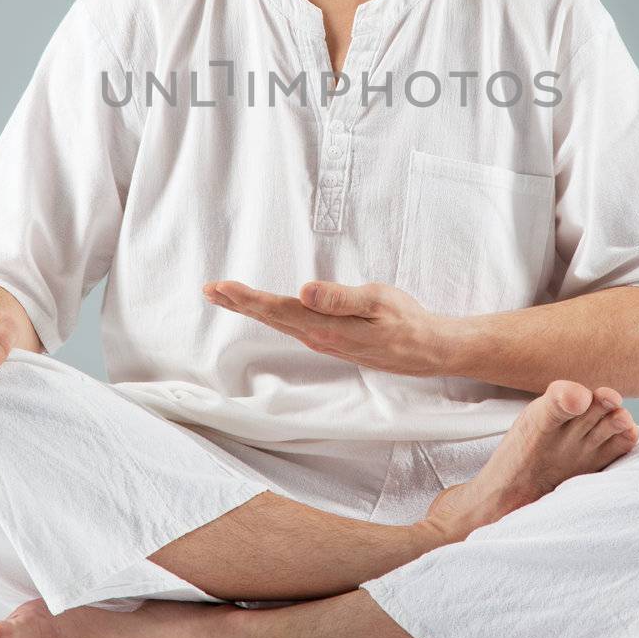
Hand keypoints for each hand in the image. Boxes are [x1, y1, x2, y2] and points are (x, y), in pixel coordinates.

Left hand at [202, 278, 451, 377]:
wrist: (428, 350)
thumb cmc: (406, 321)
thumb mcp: (377, 302)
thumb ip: (339, 298)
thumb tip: (303, 292)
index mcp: (325, 327)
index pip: (277, 310)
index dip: (246, 299)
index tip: (220, 287)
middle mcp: (319, 338)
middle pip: (272, 318)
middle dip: (239, 303)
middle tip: (209, 290)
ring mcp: (326, 342)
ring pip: (281, 323)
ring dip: (253, 309)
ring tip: (228, 297)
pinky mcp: (334, 341)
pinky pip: (294, 327)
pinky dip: (274, 316)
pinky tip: (269, 311)